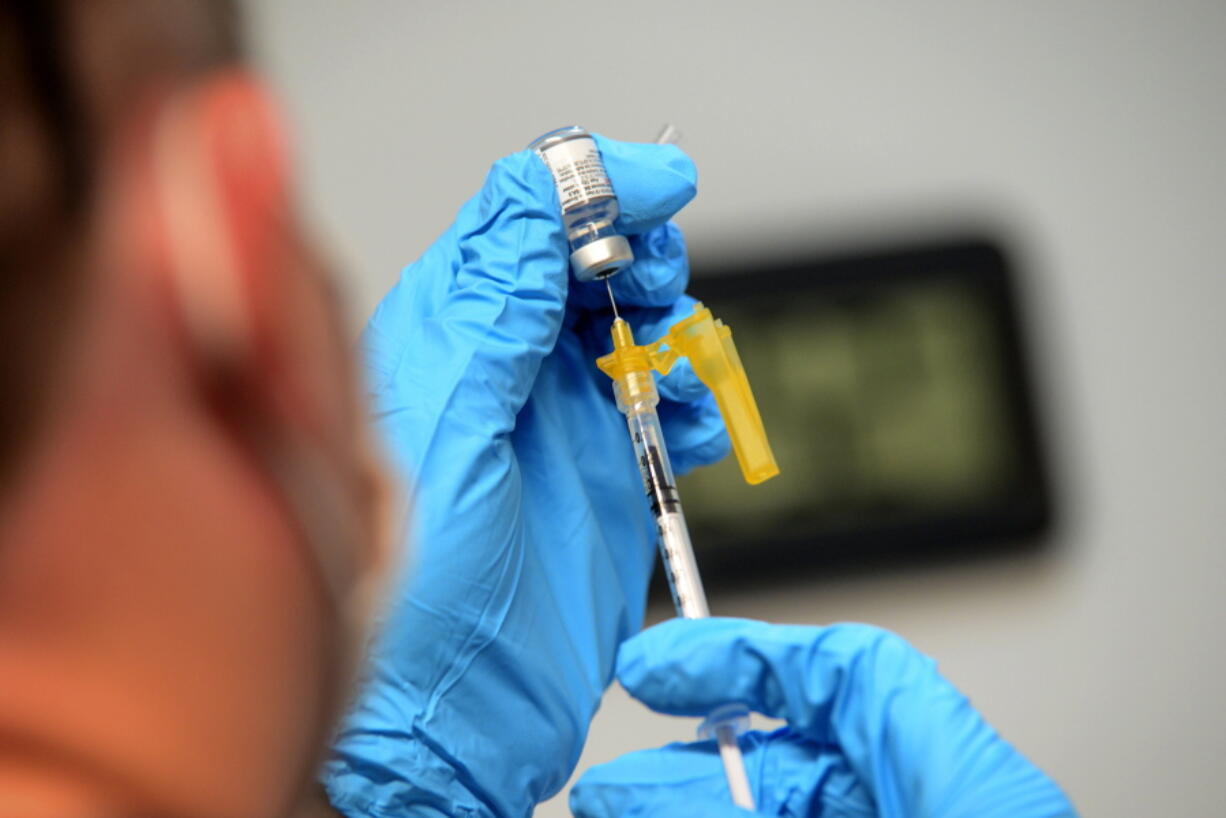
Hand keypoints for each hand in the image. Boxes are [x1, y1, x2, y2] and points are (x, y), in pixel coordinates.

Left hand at [321, 136, 728, 817]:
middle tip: (656, 288)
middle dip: (635, 254)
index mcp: (441, 342)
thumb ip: (492, 318)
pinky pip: (657, 403)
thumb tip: (536, 204)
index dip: (590, 187)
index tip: (656, 187)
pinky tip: (691, 423)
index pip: (516, 218)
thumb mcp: (448, 439)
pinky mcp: (597, 474)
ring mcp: (551, 422)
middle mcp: (497, 372)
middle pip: (580, 259)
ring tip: (675, 368)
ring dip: (669, 328)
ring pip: (626, 325)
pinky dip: (690, 398)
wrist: (443, 730)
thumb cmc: (410, 606)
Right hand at [571, 618, 1076, 817]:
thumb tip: (635, 789)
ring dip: (694, 799)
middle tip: (611, 781)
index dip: (745, 649)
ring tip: (612, 807)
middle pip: (803, 748)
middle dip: (696, 759)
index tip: (658, 663)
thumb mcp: (869, 816)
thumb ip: (757, 798)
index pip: (853, 671)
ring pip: (787, 799)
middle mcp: (931, 799)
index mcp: (968, 781)